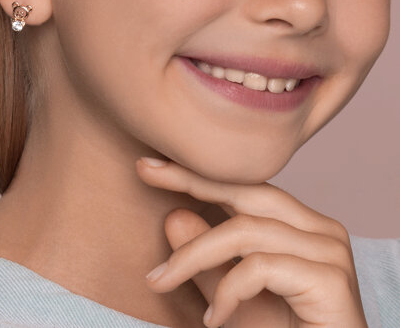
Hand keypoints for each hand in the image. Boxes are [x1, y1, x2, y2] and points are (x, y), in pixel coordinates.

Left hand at [135, 157, 367, 327]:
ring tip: (160, 281)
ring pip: (245, 230)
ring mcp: (330, 251)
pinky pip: (259, 267)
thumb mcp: (229, 297)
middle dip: (191, 180)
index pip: (244, 186)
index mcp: (301, 225)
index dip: (197, 172)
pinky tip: (213, 320)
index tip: (151, 164)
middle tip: (144, 171)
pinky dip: (227, 291)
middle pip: (247, 192)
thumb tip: (173, 216)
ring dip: (193, 256)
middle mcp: (321, 229)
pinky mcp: (331, 280)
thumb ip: (206, 260)